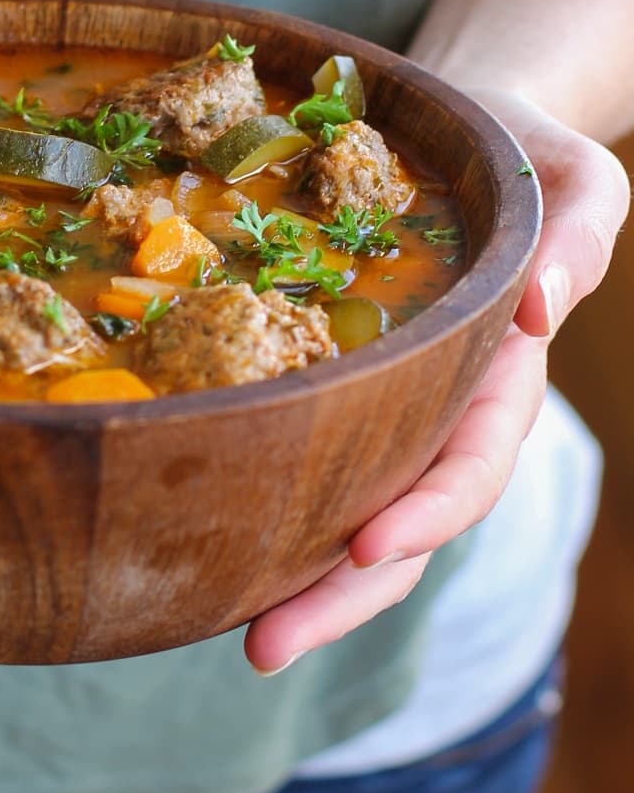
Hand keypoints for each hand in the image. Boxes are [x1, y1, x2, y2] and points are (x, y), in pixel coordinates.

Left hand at [243, 89, 629, 673]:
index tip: (367, 548)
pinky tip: (211, 563)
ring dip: (298, 587)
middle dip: (341, 596)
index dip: (426, 513)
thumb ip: (580, 233)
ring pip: (353, 522)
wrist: (469, 144)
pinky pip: (312, 473)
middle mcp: (445, 416)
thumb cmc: (518, 156)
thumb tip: (543, 304)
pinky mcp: (343, 403)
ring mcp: (394, 419)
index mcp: (500, 376)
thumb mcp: (573, 179)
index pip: (470, 462)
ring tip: (236, 638)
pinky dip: (274, 523)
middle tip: (264, 648)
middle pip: (404, 528)